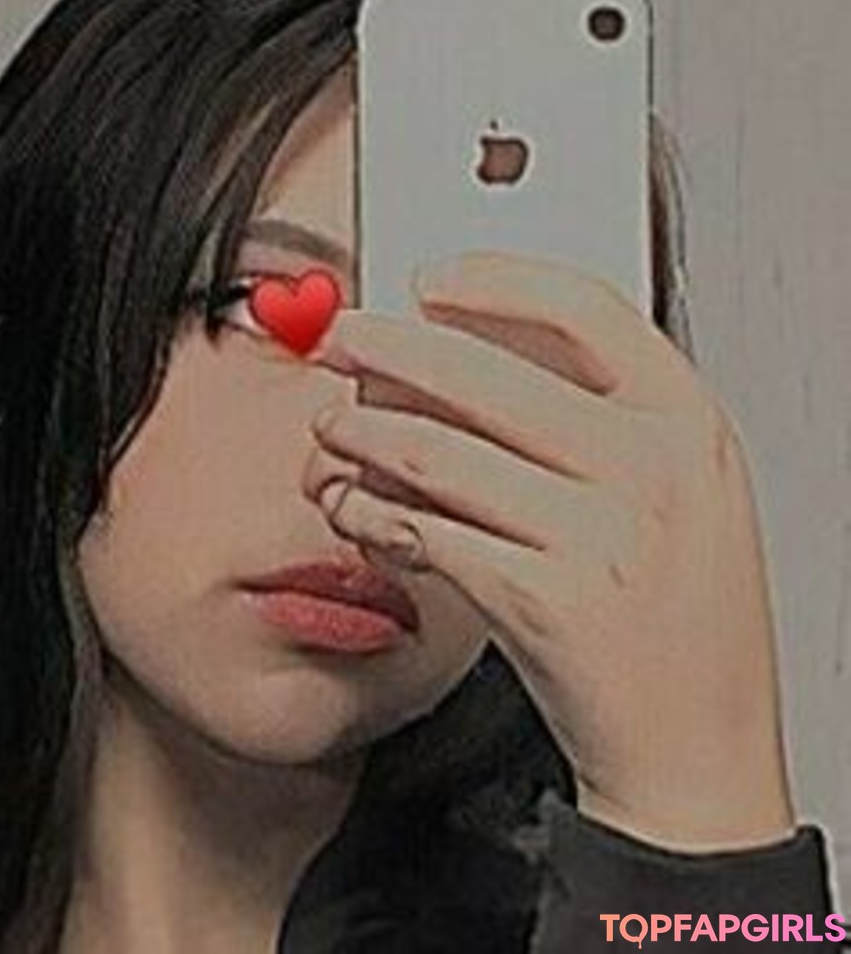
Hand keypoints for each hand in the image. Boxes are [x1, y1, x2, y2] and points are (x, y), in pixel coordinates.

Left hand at [307, 250, 796, 852]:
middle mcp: (647, 470)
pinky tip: (352, 506)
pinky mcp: (541, 602)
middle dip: (388, 348)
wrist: (699, 750)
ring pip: (436, 453)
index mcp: (687, 425)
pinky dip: (371, 512)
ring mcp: (597, 536)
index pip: (585, 309)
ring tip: (330, 428)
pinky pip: (425, 532)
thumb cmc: (684, 621)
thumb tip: (478, 352)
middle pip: (485, 374)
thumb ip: (600, 420)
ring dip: (363, 433)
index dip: (495, 280)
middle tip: (337, 339)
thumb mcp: (680, 495)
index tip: (430, 278)